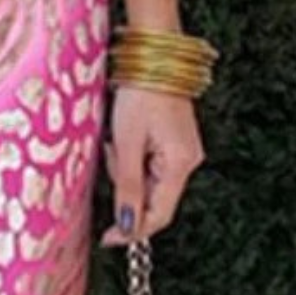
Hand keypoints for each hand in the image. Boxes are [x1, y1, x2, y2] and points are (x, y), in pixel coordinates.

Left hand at [100, 83, 205, 245]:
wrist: (155, 55)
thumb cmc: (141, 93)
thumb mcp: (127, 143)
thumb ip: (127, 186)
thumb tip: (127, 225)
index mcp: (181, 164)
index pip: (159, 215)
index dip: (132, 231)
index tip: (107, 239)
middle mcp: (189, 161)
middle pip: (154, 200)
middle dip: (126, 189)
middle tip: (111, 155)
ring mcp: (184, 152)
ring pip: (149, 182)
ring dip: (126, 170)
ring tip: (117, 138)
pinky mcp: (175, 143)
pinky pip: (150, 165)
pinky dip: (132, 159)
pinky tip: (125, 137)